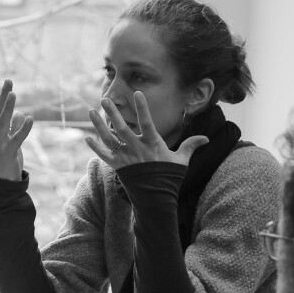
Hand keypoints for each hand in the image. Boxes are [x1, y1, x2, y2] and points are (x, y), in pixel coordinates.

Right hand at [0, 79, 31, 180]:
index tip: (4, 100)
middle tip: (9, 80)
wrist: (3, 181)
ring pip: (3, 121)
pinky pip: (17, 138)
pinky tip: (31, 120)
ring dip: (9, 107)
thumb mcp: (2, 140)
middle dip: (2, 95)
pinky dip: (24, 128)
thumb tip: (19, 114)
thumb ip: (8, 127)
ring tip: (14, 95)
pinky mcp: (10, 152)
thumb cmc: (4, 158)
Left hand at [86, 92, 207, 168]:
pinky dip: (95, 148)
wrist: (156, 199)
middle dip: (112, 113)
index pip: (147, 122)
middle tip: (105, 98)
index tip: (137, 93)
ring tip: (91, 111)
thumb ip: (190, 146)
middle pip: (122, 128)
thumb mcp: (181, 161)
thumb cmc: (169, 177)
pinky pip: (104, 156)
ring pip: (109, 139)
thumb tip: (206, 138)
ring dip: (99, 125)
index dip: (142, 107)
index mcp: (153, 144)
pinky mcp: (118, 167)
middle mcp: (137, 149)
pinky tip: (87, 138)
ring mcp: (126, 158)